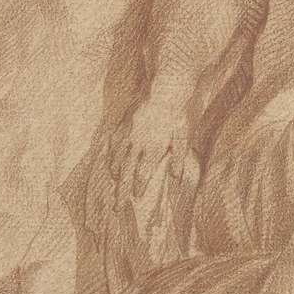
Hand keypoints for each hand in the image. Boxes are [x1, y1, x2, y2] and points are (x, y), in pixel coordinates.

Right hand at [116, 101, 196, 258]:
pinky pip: (112, 141)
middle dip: (121, 190)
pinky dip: (110, 152)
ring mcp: (128, 133)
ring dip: (115, 172)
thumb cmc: (178, 113)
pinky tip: (109, 158)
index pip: (142, 174)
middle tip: (117, 205)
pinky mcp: (123, 122)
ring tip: (114, 181)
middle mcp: (138, 143)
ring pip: (117, 157)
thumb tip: (175, 177)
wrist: (166, 88)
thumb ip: (179, 157)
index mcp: (153, 148)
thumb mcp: (184, 136)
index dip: (138, 187)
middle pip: (126, 172)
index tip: (136, 197)